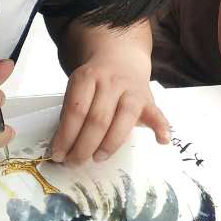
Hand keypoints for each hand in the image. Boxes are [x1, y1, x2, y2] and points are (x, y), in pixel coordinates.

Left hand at [49, 48, 170, 164]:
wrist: (121, 58)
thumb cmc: (96, 82)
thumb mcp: (79, 87)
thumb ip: (73, 112)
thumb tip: (62, 147)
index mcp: (88, 77)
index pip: (76, 111)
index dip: (66, 136)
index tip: (58, 154)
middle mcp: (111, 82)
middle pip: (98, 119)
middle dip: (83, 146)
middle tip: (74, 162)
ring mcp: (131, 90)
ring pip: (123, 119)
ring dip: (109, 145)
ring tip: (97, 159)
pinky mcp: (148, 99)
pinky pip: (156, 114)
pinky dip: (161, 127)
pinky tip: (162, 141)